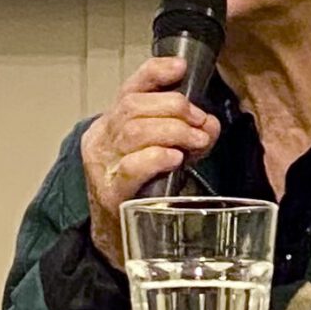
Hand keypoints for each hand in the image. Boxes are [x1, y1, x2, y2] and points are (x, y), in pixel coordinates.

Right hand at [82, 54, 222, 264]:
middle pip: (134, 106)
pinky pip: (132, 166)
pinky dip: (157, 157)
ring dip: (173, 131)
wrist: (120, 240)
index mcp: (111, 124)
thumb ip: (186, 135)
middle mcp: (102, 140)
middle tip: (200, 123)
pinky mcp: (111, 194)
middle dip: (174, 108)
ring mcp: (103, 167)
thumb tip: (209, 123)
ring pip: (134, 130)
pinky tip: (175, 158)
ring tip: (195, 141)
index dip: (156, 73)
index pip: (130, 88)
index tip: (182, 69)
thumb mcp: (165, 155)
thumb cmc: (143, 194)